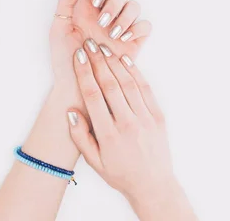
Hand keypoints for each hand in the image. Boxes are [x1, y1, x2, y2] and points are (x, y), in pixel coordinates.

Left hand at [50, 0, 151, 102]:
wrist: (78, 89)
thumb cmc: (65, 63)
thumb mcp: (58, 30)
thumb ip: (65, 3)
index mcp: (87, 8)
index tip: (95, 4)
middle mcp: (106, 15)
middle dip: (114, 3)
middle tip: (102, 23)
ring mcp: (120, 27)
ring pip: (134, 6)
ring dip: (125, 17)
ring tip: (112, 35)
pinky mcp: (133, 42)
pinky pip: (145, 26)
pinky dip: (137, 29)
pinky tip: (124, 40)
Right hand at [67, 42, 196, 219]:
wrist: (153, 185)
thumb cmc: (120, 173)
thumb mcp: (93, 161)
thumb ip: (80, 136)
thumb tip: (71, 111)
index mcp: (108, 135)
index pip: (93, 96)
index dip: (84, 73)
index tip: (78, 57)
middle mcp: (127, 124)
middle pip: (110, 84)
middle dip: (97, 61)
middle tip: (88, 44)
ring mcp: (145, 119)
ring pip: (128, 83)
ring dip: (114, 63)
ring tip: (103, 48)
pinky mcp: (158, 117)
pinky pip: (145, 89)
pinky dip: (135, 72)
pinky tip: (125, 60)